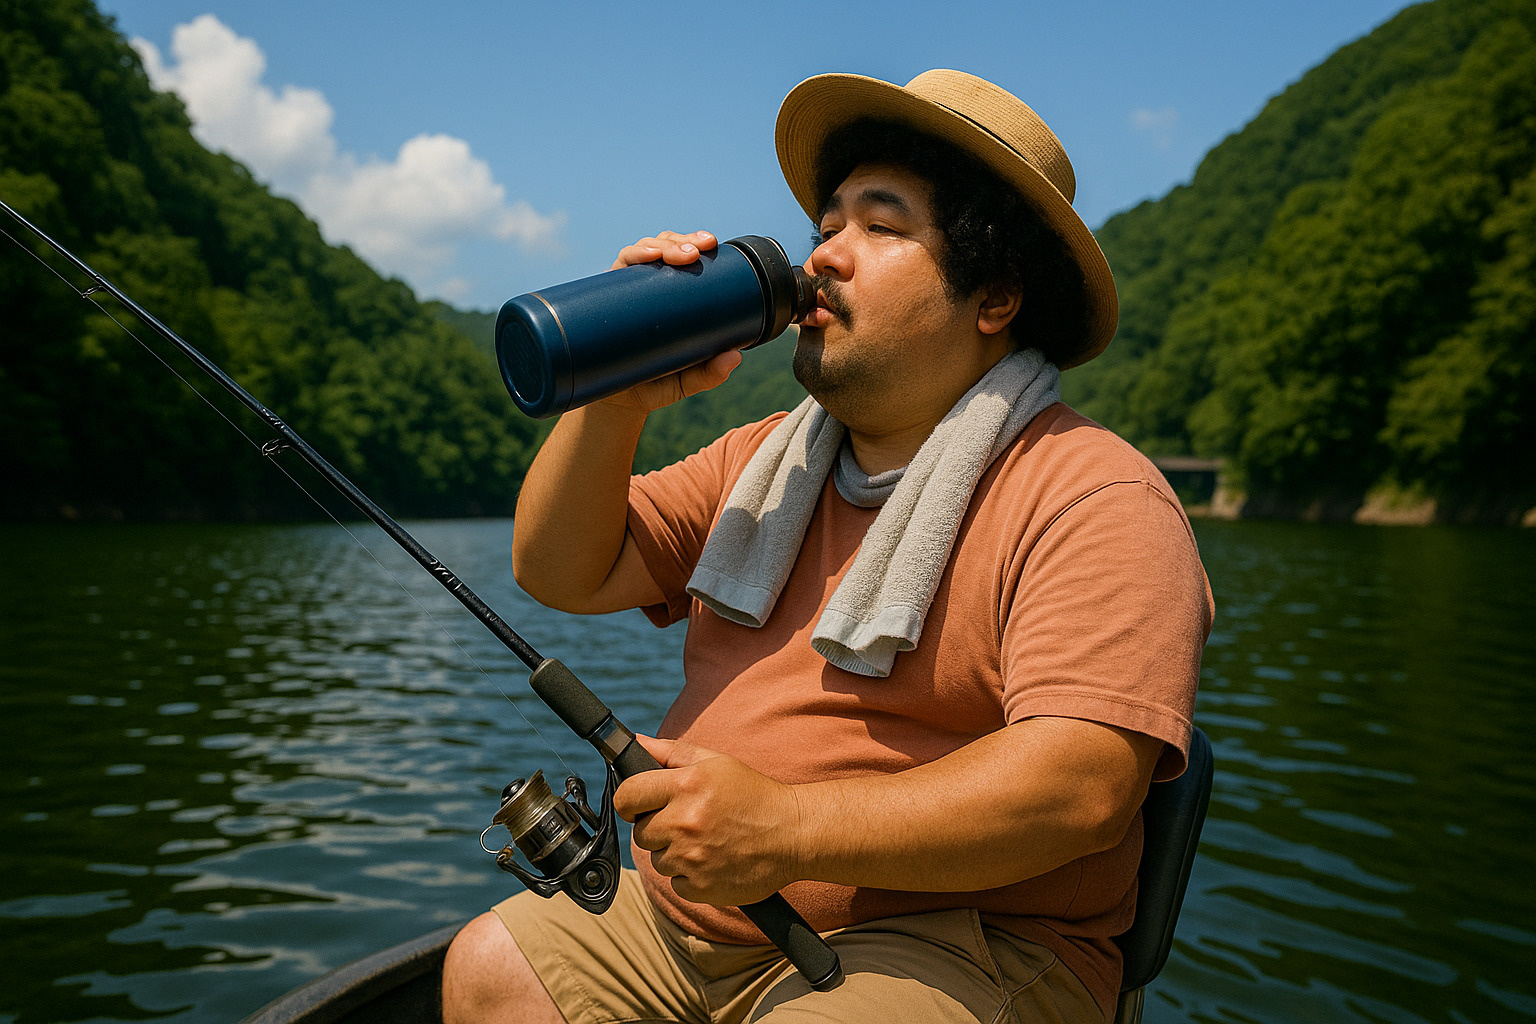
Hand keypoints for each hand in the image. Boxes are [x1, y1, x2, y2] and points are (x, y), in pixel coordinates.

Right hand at [595, 231, 740, 414]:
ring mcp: (628, 290)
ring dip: (658, 245)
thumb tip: (735, 356)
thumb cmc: (656, 384)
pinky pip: (618, 267)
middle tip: (695, 252)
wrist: (617, 400)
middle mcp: (649, 287)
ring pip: (642, 250)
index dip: (696, 242)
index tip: (711, 243)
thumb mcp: (688, 380)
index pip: (685, 258)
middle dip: (680, 241)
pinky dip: (631, 256)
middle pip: (665, 247)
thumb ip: (711, 373)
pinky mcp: (608, 297)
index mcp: (673, 296)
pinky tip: (641, 256)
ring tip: (673, 254)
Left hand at [615, 736, 800, 906]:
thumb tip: (634, 743)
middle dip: (657, 826)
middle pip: (640, 831)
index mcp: (685, 786)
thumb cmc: (753, 795)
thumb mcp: (716, 762)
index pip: (626, 796)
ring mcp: (692, 858)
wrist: (793, 834)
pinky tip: (713, 860)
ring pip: (658, 859)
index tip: (640, 804)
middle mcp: (684, 822)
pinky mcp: (701, 887)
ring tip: (707, 840)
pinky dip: (690, 876)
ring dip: (675, 853)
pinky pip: (676, 884)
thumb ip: (670, 752)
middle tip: (687, 821)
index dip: (629, 800)